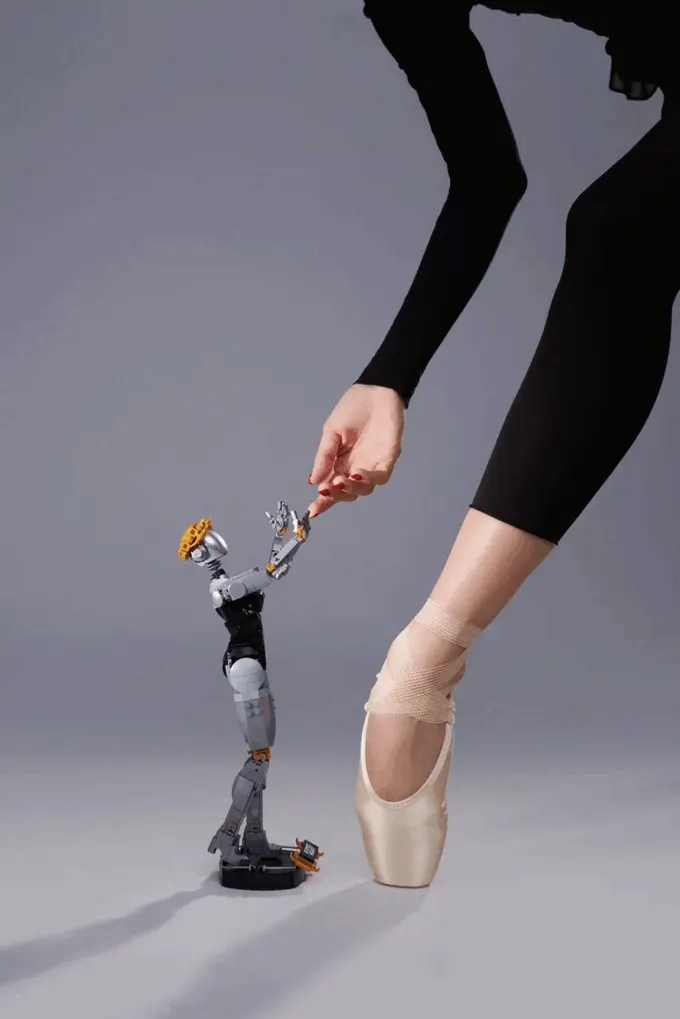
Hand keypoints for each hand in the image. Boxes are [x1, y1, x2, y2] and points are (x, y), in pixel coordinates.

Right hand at [307, 384, 404, 517]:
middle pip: (347, 493)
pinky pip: (380, 477)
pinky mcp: (388, 459)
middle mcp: (356, 468)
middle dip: (336, 495)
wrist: (375, 390)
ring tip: (339, 481)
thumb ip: (324, 457)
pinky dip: (369, 480)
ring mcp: (373, 465)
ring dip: (351, 489)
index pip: (331, 487)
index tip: (312, 510)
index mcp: (340, 463)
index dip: (323, 501)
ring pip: (364, 489)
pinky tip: (356, 475)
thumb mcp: (331, 432)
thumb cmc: (353, 409)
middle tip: (325, 489)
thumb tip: (312, 480)